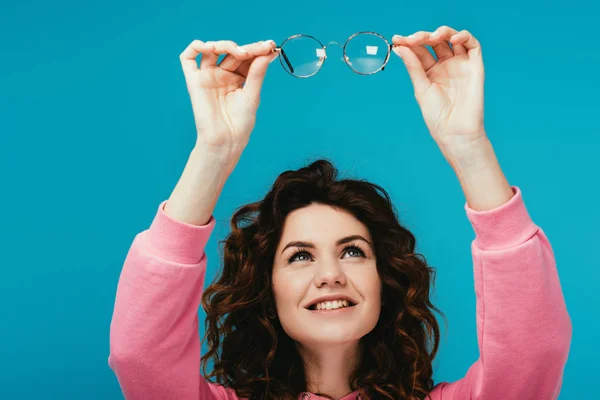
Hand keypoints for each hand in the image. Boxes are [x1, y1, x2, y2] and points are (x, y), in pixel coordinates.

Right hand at [179, 39, 277, 154]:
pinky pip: (188, 58)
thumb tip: (266, 54)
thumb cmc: (240, 123)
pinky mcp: (194, 81)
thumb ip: (256, 73)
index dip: (257, 50)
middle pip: (231, 52)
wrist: (226, 139)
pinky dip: (196, 47)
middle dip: (247, 48)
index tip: (271, 46)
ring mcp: (208, 76)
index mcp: (237, 78)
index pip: (246, 58)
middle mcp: (222, 75)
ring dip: (225, 45)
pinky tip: (209, 47)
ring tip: (240, 53)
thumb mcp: (252, 95)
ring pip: (212, 50)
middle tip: (261, 49)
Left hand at [392, 27, 486, 158]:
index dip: (408, 42)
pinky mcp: (475, 66)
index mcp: (429, 71)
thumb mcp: (421, 88)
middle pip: (434, 42)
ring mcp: (460, 64)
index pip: (419, 50)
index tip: (397, 38)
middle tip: (411, 39)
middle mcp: (445, 65)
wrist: (455, 132)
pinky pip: (472, 45)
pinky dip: (463, 36)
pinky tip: (452, 39)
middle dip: (422, 37)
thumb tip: (399, 47)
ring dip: (441, 33)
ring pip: (452, 38)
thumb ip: (413, 66)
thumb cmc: (437, 116)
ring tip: (430, 38)